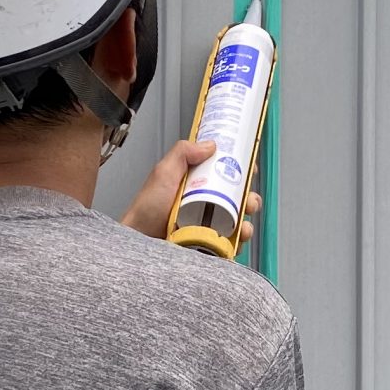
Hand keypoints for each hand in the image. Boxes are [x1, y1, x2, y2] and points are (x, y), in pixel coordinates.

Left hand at [122, 137, 261, 246]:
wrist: (139, 240)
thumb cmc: (146, 209)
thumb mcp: (163, 173)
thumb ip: (182, 153)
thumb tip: (210, 145)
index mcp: (198, 183)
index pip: (226, 173)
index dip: (241, 170)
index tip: (250, 169)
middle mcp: (206, 203)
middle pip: (238, 198)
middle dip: (250, 198)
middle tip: (248, 200)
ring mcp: (208, 225)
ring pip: (238, 221)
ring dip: (247, 222)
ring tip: (243, 224)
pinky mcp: (209, 244)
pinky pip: (230, 243)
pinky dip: (239, 241)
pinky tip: (237, 239)